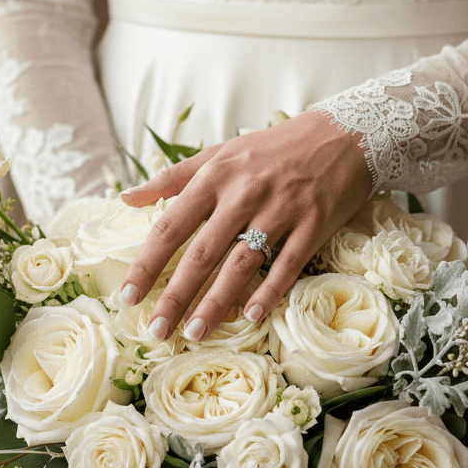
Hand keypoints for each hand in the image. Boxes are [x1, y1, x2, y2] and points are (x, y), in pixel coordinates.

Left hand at [118, 109, 370, 340]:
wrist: (342, 134)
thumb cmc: (273, 149)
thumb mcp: (220, 153)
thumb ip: (172, 178)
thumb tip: (125, 199)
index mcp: (215, 176)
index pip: (171, 225)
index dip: (147, 263)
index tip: (128, 295)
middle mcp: (244, 193)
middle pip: (202, 252)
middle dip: (175, 295)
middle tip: (156, 329)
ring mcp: (280, 210)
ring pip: (241, 263)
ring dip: (216, 302)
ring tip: (195, 332)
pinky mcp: (312, 224)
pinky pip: (287, 264)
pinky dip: (269, 290)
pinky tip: (251, 315)